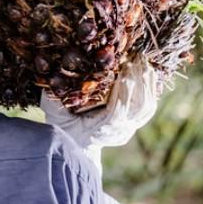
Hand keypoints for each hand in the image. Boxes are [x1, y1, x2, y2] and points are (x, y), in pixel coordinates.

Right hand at [40, 57, 160, 168]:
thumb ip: (52, 99)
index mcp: (99, 130)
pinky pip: (149, 106)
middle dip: (137, 82)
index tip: (121, 73)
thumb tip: (50, 77)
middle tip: (134, 60)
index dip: (121, 94)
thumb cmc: (63, 125)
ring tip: (142, 61)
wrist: (77, 144)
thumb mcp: (54, 113)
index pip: (116, 114)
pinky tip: (149, 71)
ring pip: (146, 107)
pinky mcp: (136, 122)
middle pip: (136, 108)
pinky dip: (151, 88)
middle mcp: (119, 131)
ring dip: (146, 83)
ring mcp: (130, 128)